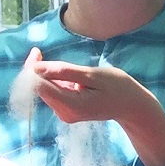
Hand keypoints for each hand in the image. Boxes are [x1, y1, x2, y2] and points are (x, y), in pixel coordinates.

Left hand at [29, 49, 162, 126]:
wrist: (132, 106)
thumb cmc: (119, 88)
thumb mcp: (94, 75)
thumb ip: (64, 72)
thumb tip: (36, 68)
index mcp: (70, 105)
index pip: (38, 86)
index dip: (32, 68)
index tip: (37, 51)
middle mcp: (63, 113)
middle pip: (39, 88)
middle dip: (39, 70)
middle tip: (43, 52)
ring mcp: (64, 114)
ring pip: (45, 90)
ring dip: (49, 75)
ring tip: (70, 71)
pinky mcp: (65, 111)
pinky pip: (53, 92)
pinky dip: (56, 81)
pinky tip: (72, 79)